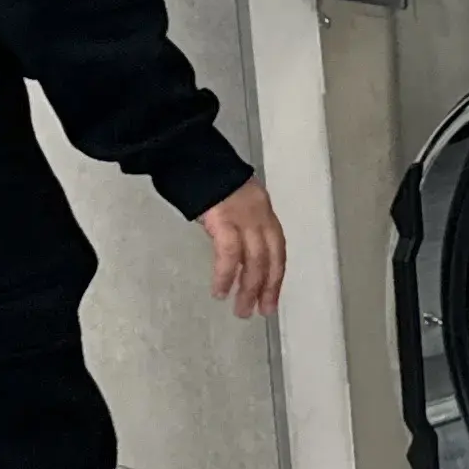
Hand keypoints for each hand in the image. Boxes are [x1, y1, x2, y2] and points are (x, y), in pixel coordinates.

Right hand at [200, 177, 285, 319]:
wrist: (191, 156)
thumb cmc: (208, 180)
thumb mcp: (234, 202)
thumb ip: (241, 224)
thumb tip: (239, 251)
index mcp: (264, 212)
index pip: (277, 250)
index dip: (276, 276)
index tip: (271, 298)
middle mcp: (260, 215)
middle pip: (270, 258)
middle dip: (267, 288)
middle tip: (261, 311)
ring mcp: (244, 217)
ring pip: (254, 260)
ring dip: (248, 288)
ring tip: (241, 310)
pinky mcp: (224, 219)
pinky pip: (229, 255)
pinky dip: (225, 276)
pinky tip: (220, 291)